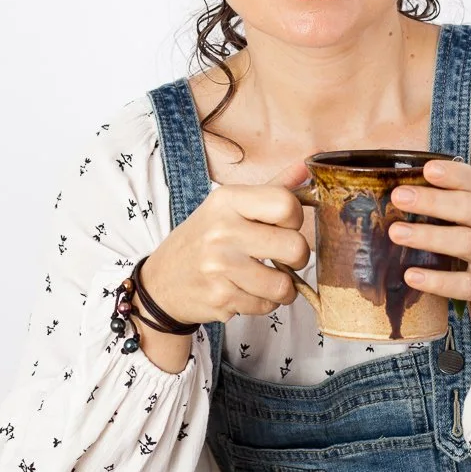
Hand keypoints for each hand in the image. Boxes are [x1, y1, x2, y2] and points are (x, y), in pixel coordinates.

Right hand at [143, 161, 312, 325]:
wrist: (162, 280)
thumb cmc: (204, 239)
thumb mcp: (230, 206)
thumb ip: (272, 188)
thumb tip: (307, 165)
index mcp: (228, 200)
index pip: (286, 204)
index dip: (296, 219)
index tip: (284, 226)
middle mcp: (222, 230)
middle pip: (295, 248)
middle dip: (296, 259)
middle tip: (281, 258)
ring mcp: (219, 266)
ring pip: (284, 285)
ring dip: (282, 287)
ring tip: (265, 279)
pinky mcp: (220, 297)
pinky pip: (266, 306)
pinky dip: (262, 303)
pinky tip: (245, 291)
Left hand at [387, 159, 470, 345]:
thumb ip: (450, 211)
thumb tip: (403, 193)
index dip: (453, 174)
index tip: (426, 169)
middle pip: (469, 209)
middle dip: (433, 201)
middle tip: (399, 197)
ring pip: (467, 243)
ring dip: (429, 236)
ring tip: (396, 233)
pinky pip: (465, 284)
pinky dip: (437, 280)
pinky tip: (411, 276)